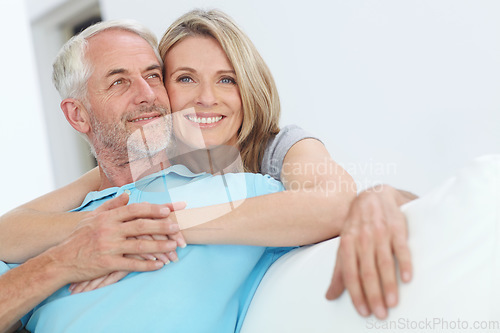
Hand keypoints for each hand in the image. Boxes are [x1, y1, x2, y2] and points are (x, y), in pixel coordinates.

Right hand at [48, 193, 181, 283]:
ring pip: (139, 245)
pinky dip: (147, 265)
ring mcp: (109, 247)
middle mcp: (109, 230)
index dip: (153, 209)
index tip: (169, 209)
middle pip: (141, 226)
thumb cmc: (78, 238)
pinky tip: (159, 265)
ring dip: (159, 246)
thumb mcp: (92, 217)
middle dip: (162, 226)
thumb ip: (111, 205)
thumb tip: (127, 194)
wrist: (60, 260)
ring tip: (174, 246)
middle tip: (178, 227)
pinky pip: (131, 264)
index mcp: (107, 217)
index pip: (135, 210)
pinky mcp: (107, 264)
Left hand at [325, 185, 414, 318]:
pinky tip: (407, 278)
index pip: (350, 273)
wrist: (373, 196)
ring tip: (392, 303)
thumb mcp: (344, 245)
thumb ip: (339, 271)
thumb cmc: (357, 225)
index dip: (356, 294)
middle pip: (367, 271)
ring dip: (388, 284)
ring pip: (384, 262)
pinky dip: (404, 263)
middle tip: (380, 314)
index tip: (363, 311)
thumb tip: (329, 296)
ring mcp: (380, 232)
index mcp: (347, 244)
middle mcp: (362, 239)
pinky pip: (401, 247)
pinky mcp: (397, 227)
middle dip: (373, 294)